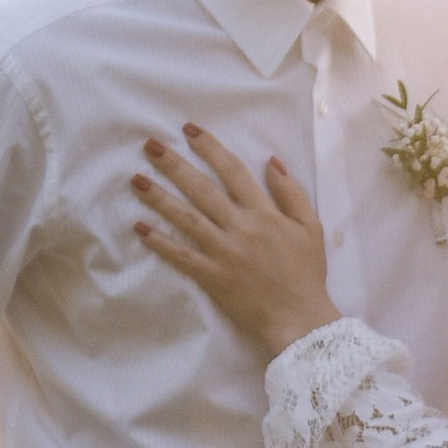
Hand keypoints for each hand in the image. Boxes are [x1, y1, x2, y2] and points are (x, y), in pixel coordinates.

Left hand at [133, 126, 337, 359]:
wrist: (299, 318)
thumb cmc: (306, 274)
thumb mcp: (311, 228)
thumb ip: (291, 193)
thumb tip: (271, 161)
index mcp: (264, 212)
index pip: (232, 170)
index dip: (210, 147)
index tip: (189, 130)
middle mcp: (240, 227)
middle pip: (201, 188)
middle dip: (174, 164)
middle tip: (150, 145)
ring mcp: (223, 251)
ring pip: (186, 218)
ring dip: (159, 197)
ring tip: (136, 180)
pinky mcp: (212, 276)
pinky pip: (181, 256)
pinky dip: (160, 242)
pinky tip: (140, 228)